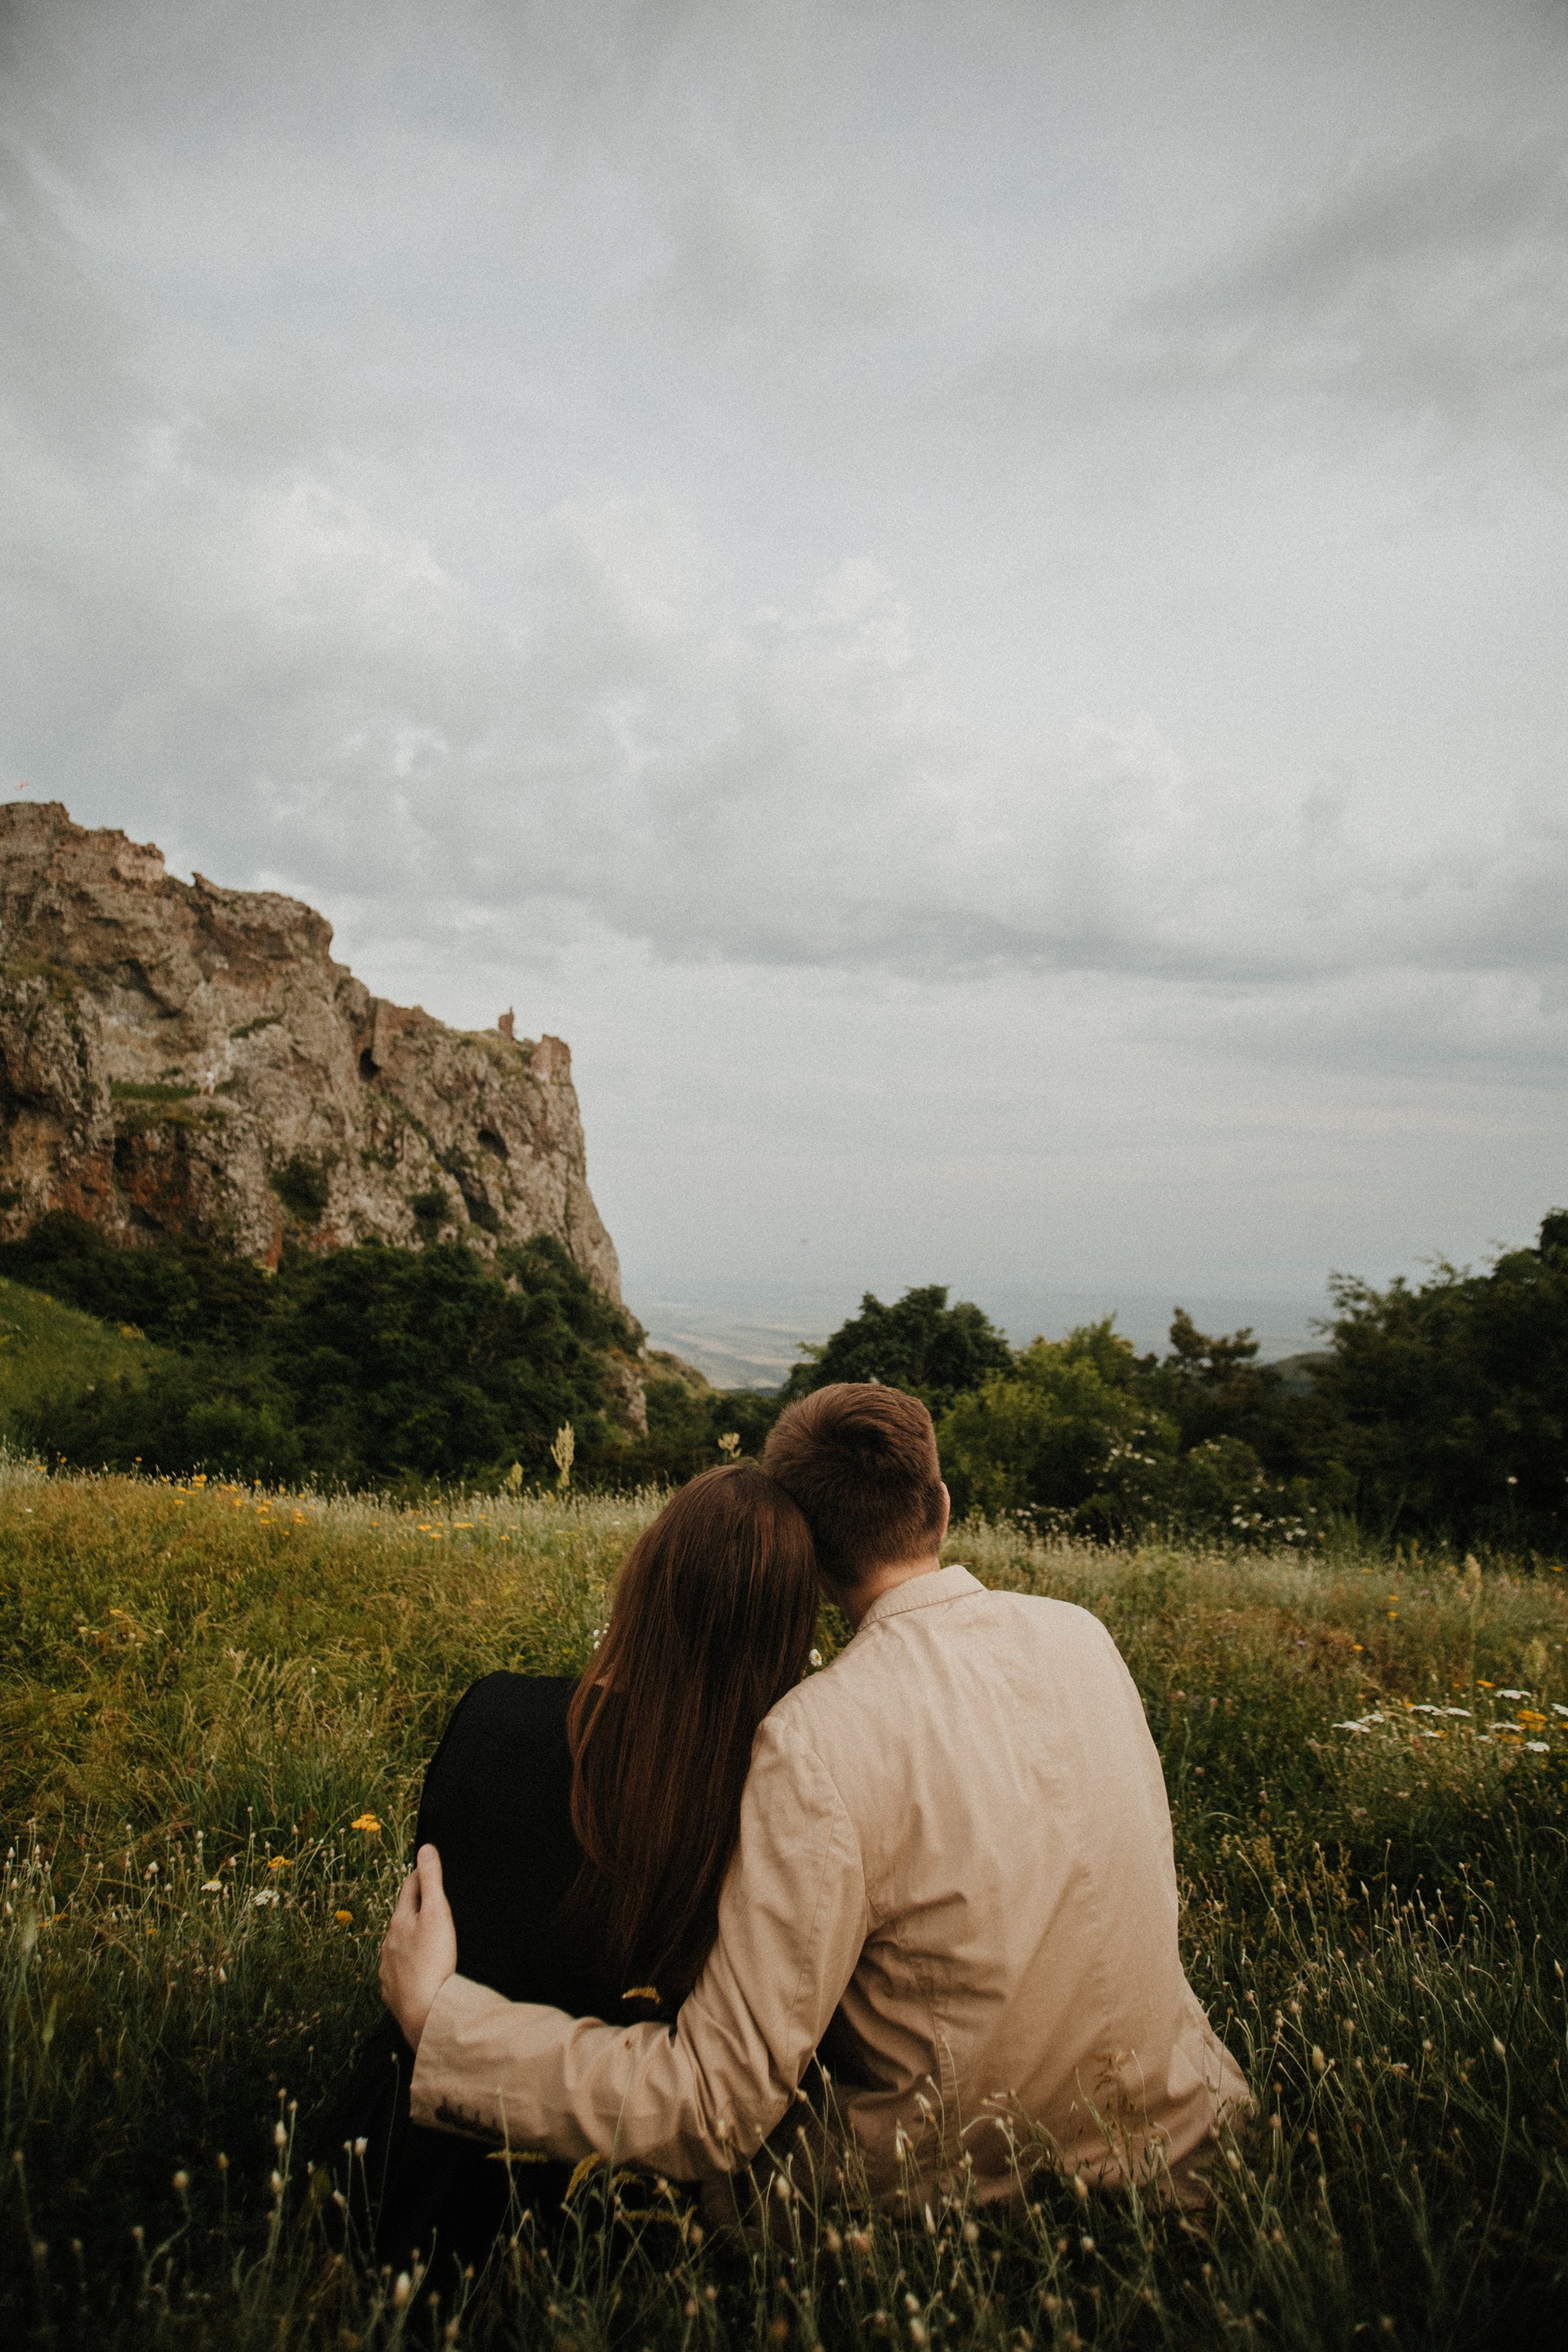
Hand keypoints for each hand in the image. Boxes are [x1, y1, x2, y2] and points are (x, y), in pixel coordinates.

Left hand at [379, 1843, 456, 2049]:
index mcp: (399, 1921)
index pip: (409, 1889)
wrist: (425, 2012)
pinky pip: (397, 1973)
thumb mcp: (438, 1914)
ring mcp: (387, 1969)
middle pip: (402, 1918)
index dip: (419, 1875)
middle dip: (414, 1908)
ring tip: (424, 1939)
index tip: (425, 1867)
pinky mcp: (392, 1992)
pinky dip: (406, 1966)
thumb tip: (425, 1848)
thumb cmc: (434, 1961)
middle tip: (429, 1902)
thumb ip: (431, 1881)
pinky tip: (415, 1972)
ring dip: (408, 1939)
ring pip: (397, 1946)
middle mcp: (388, 1943)